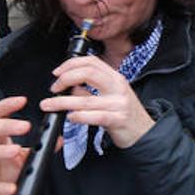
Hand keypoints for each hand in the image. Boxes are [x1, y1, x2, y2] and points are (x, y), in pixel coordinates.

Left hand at [39, 55, 155, 148]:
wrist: (144, 132)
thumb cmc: (125, 114)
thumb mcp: (110, 97)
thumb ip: (91, 90)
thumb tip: (70, 88)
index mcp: (115, 78)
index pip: (91, 62)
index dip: (71, 64)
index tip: (57, 73)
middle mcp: (117, 87)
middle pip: (89, 73)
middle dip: (66, 79)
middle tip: (54, 88)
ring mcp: (119, 104)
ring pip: (86, 99)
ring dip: (63, 102)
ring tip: (50, 105)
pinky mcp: (118, 120)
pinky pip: (96, 116)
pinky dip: (80, 116)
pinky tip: (71, 117)